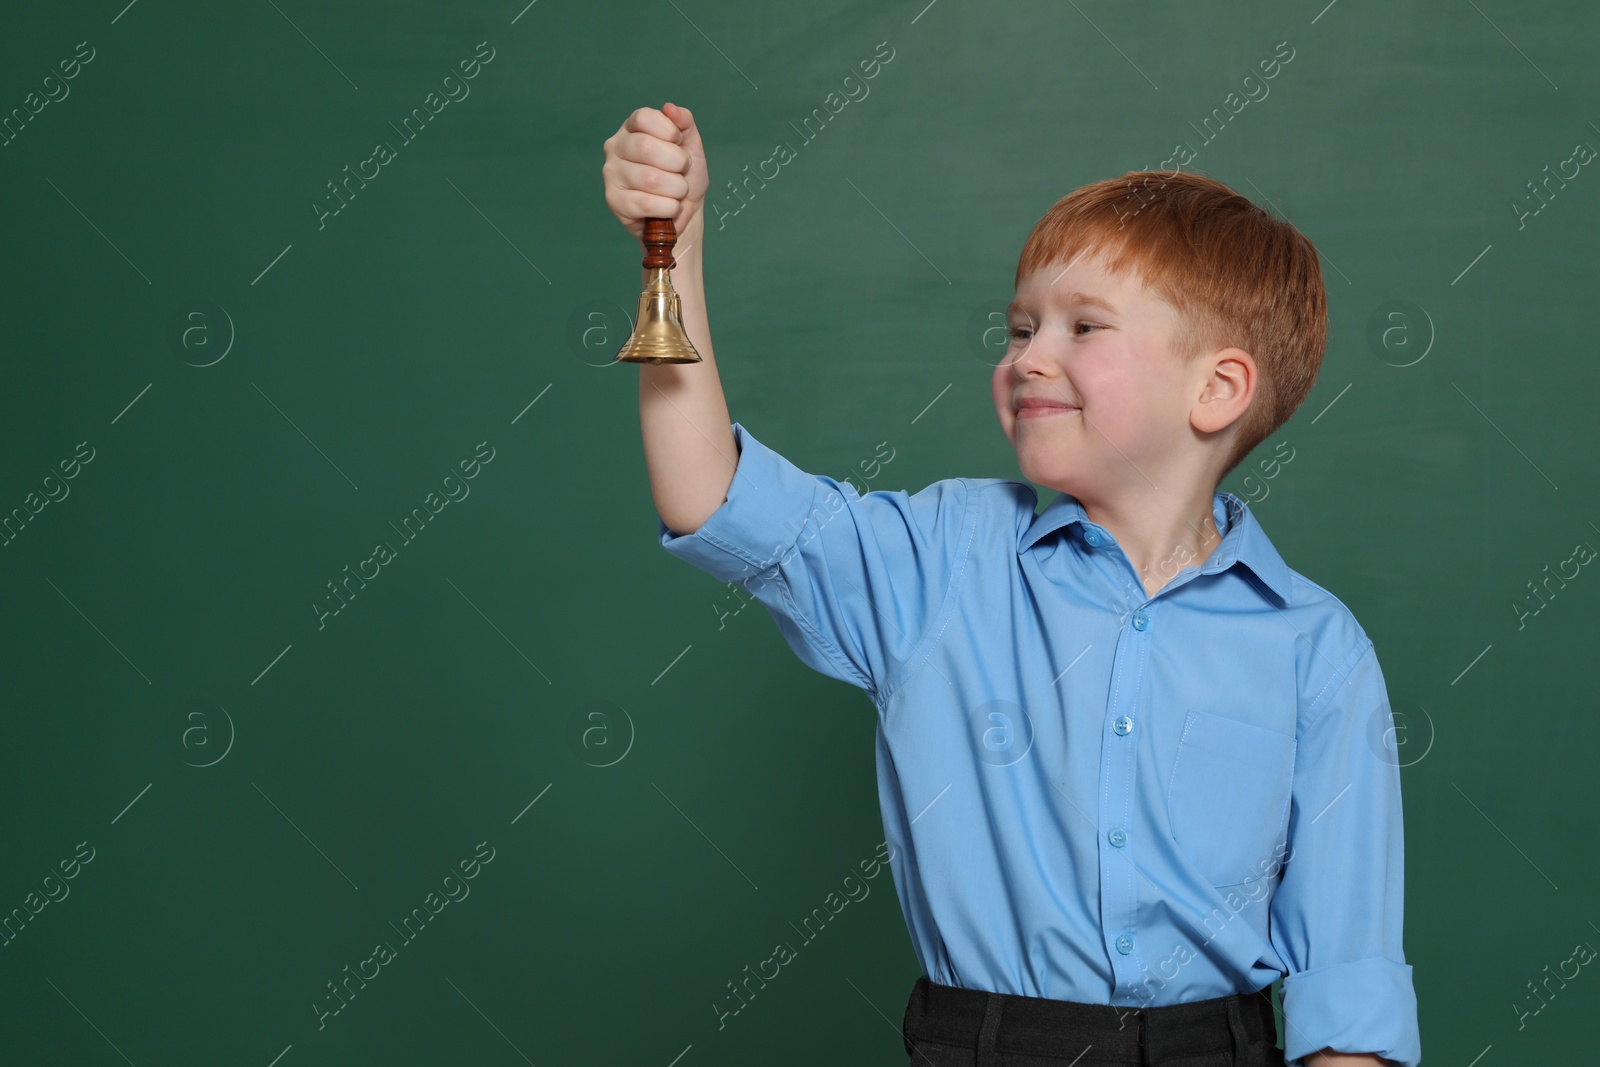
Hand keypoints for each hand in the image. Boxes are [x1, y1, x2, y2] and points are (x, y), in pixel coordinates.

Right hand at [601, 101, 708, 245]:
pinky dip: (668, 208)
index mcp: (632, 128)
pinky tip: (670, 208)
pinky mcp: (613, 201)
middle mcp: (615, 147)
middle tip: (682, 172)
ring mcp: (611, 174)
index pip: (644, 117)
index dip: (669, 132)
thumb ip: (684, 122)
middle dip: (677, 163)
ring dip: (676, 189)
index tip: (679, 144)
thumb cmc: (684, 177)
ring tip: (677, 192)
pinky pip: (646, 203)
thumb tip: (670, 108)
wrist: (685, 214)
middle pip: (645, 147)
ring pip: (650, 179)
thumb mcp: (691, 145)